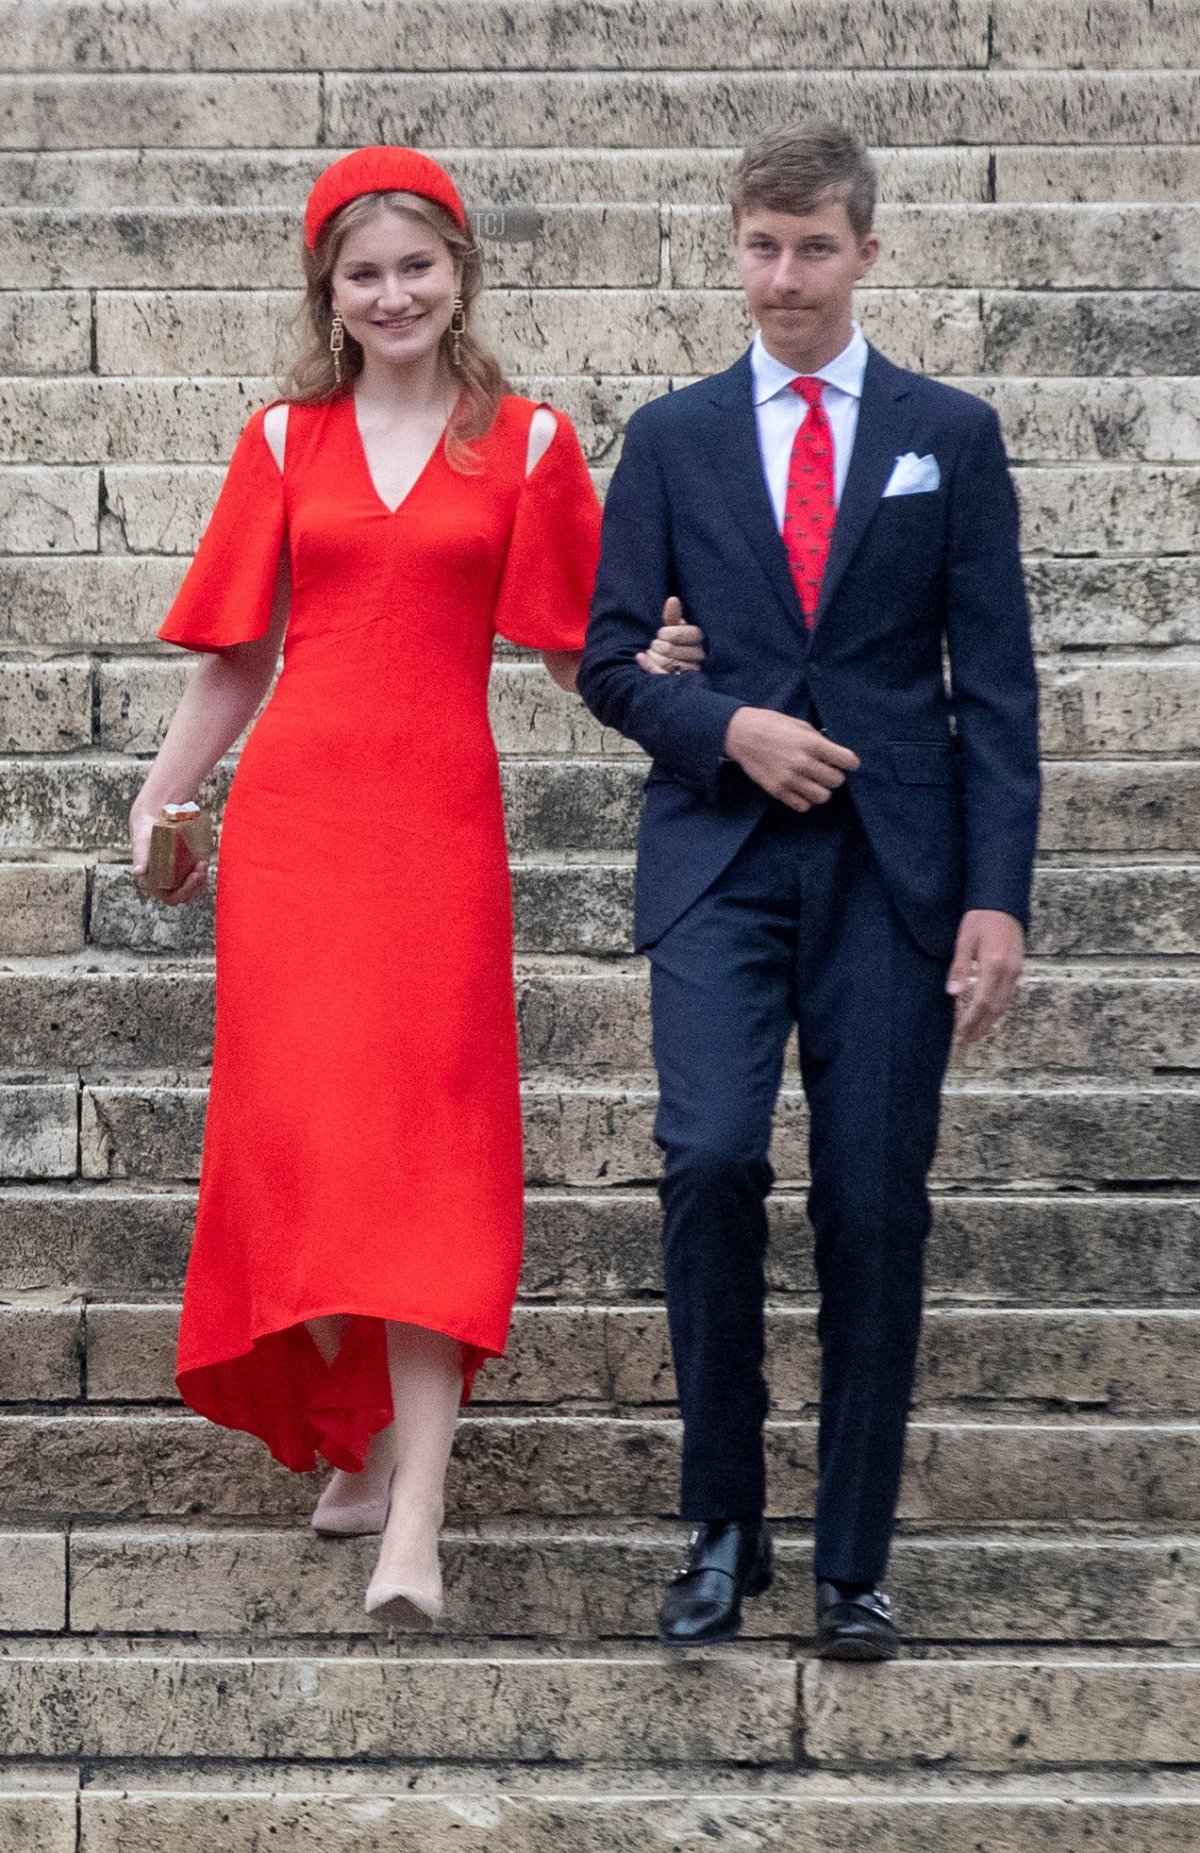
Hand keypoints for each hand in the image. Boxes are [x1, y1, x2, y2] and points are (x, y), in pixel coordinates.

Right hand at [130, 802, 208, 907]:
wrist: (151, 820)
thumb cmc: (144, 831)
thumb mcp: (141, 842)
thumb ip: (140, 856)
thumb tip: (138, 872)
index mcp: (151, 883)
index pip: (173, 898)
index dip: (186, 891)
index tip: (195, 874)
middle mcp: (162, 884)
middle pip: (186, 895)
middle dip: (197, 884)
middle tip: (201, 866)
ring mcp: (173, 878)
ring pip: (193, 889)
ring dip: (202, 880)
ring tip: (203, 863)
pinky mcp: (181, 871)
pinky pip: (196, 880)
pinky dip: (202, 874)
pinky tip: (203, 862)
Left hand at [636, 596, 704, 675]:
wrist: (667, 667)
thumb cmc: (671, 643)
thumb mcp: (672, 628)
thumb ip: (672, 616)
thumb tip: (673, 599)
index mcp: (698, 639)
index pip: (682, 633)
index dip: (668, 633)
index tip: (661, 634)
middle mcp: (698, 656)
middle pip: (671, 648)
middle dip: (657, 645)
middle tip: (655, 645)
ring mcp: (689, 672)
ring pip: (666, 662)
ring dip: (653, 655)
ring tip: (653, 654)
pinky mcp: (679, 684)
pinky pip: (661, 674)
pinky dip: (648, 665)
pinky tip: (640, 657)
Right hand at [723, 707, 859, 811]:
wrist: (742, 734)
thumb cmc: (772, 725)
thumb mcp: (800, 725)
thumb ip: (819, 740)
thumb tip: (833, 755)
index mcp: (811, 743)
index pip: (846, 761)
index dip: (850, 762)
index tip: (846, 763)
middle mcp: (803, 763)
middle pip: (836, 781)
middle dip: (834, 776)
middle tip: (826, 771)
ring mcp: (790, 779)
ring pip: (822, 797)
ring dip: (821, 790)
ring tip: (814, 782)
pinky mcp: (778, 791)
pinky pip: (803, 806)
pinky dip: (806, 800)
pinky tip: (801, 790)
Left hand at [947, 909, 1023, 1042]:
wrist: (1002, 903)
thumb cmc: (980, 919)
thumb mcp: (964, 940)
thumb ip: (959, 967)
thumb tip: (952, 993)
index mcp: (993, 965)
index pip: (981, 1001)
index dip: (971, 1020)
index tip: (960, 1032)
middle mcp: (1008, 972)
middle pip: (995, 1008)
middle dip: (980, 1026)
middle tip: (966, 1040)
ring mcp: (1016, 971)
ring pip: (1004, 1004)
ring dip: (990, 1021)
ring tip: (976, 1033)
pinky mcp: (1018, 969)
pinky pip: (1009, 995)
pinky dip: (998, 1009)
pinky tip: (989, 1015)